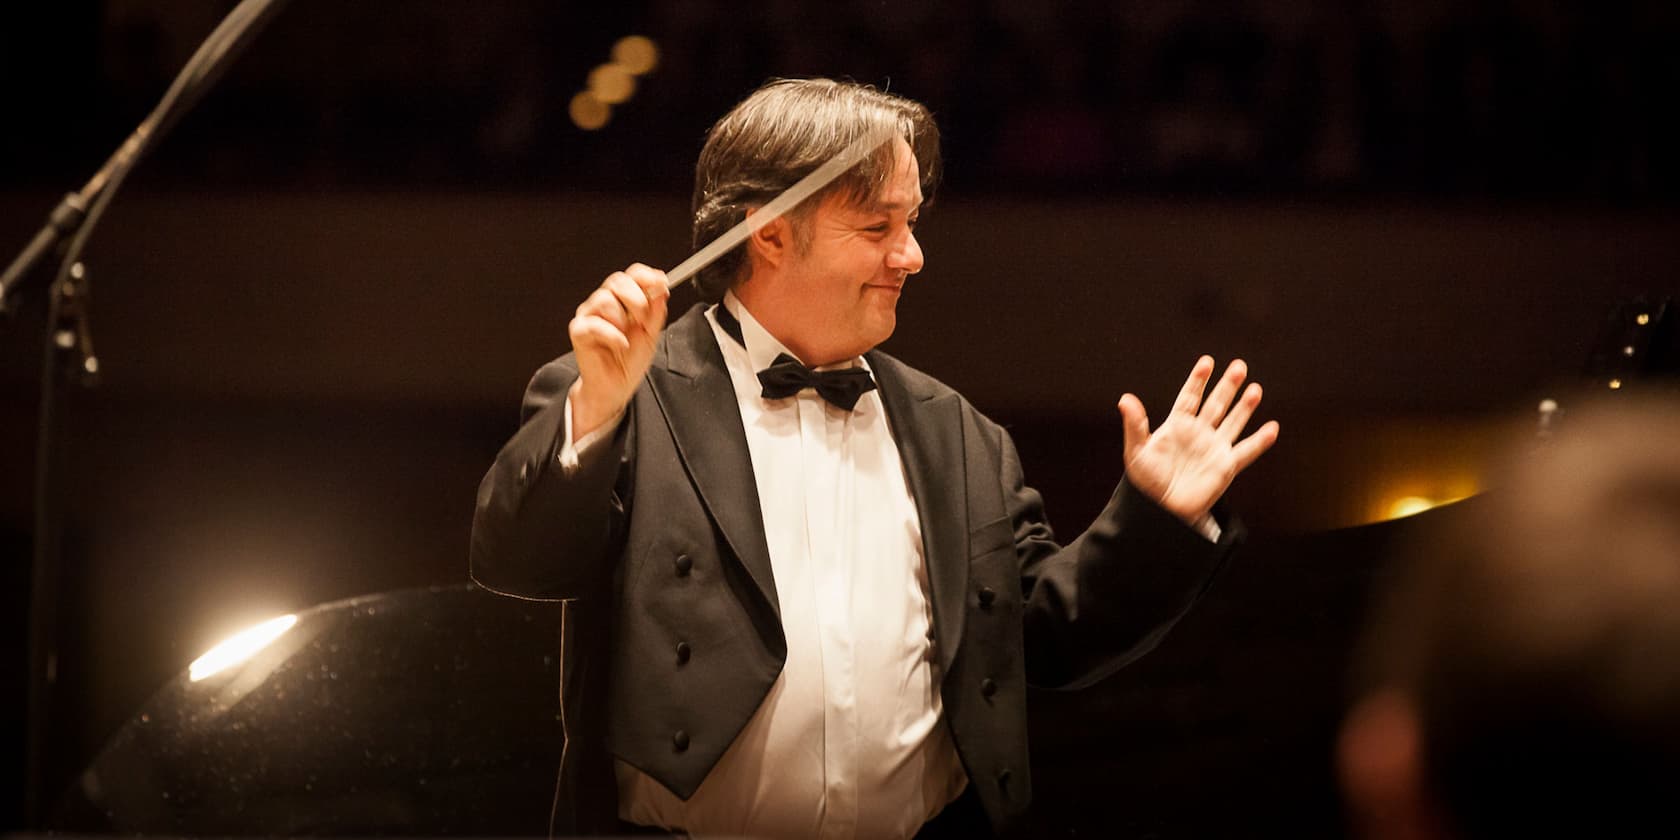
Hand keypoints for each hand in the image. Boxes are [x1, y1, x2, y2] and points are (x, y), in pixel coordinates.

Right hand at [568, 263, 669, 439]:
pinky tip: (620, 345)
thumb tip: (661, 289)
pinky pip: (594, 323)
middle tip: (642, 318)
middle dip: (635, 298)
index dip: (646, 276)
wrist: (616, 386)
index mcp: (624, 300)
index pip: (633, 275)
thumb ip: (656, 311)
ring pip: (604, 299)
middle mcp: (605, 303)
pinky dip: (612, 335)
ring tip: (626, 337)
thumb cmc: (629, 361)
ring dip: (621, 319)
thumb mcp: (651, 335)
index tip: (661, 283)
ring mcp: (590, 315)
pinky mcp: (579, 330)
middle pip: (617, 280)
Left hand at [1118, 356, 1278, 524]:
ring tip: (1255, 388)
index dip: (1198, 380)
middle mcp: (1198, 434)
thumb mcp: (1136, 451)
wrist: (1162, 510)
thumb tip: (1124, 398)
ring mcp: (1214, 449)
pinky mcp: (1226, 467)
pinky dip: (1260, 441)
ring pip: (1233, 422)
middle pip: (1216, 404)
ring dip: (1245, 406)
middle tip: (1239, 366)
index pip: (1189, 397)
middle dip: (1227, 386)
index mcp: (1177, 426)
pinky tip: (1272, 428)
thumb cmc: (1146, 482)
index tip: (1206, 362)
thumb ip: (1134, 424)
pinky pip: (1246, 451)